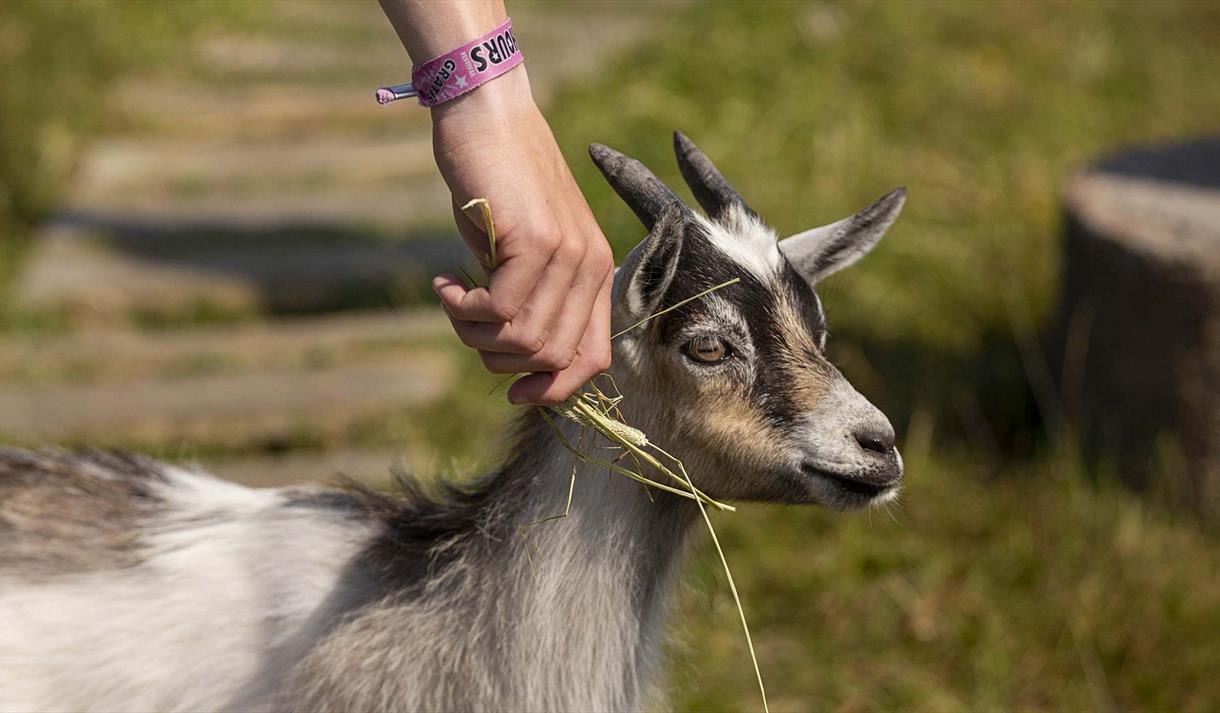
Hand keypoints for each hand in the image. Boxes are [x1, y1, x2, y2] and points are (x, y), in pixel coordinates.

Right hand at [428, 68, 613, 404]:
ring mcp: (566, 253)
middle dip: (500, 360)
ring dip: (476, 334)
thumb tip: (513, 362)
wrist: (488, 116)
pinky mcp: (534, 239)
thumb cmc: (497, 183)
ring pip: (524, 338)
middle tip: (467, 324)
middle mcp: (590, 265)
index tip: (514, 392)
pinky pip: (499, 308)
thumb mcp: (521, 251)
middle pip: (551, 357)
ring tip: (454, 300)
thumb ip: (529, 299)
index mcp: (595, 273)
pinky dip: (462, 308)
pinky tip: (445, 282)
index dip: (553, 388)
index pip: (592, 359)